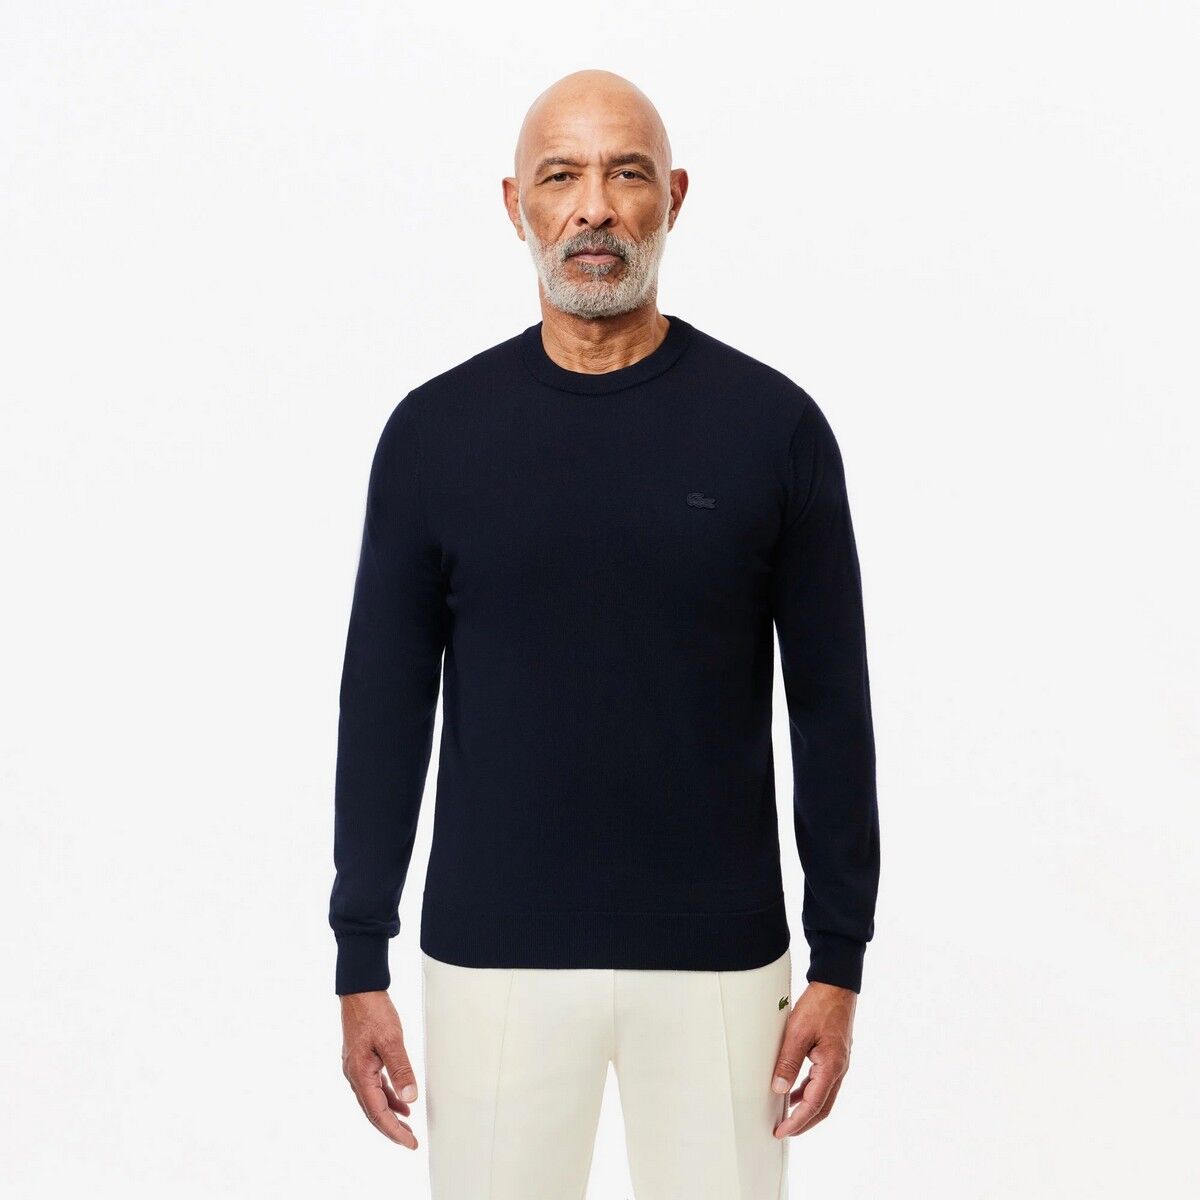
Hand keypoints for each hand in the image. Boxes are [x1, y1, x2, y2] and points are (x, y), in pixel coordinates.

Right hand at [339, 989, 420, 1147]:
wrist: (360, 991)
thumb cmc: (373, 1012)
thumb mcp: (391, 1040)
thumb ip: (401, 1069)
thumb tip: (410, 1097)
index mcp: (360, 1074)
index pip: (378, 1112)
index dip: (394, 1131)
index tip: (410, 1143)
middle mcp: (355, 1075)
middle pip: (373, 1111)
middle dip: (392, 1128)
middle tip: (411, 1141)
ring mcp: (357, 1068)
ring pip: (373, 1100)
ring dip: (390, 1114)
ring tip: (408, 1125)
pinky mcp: (362, 1060)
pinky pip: (375, 1086)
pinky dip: (388, 1096)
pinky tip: (401, 1099)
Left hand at [770, 980, 855, 1137]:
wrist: (836, 985)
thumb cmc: (819, 1005)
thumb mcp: (798, 1033)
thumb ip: (789, 1062)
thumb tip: (779, 1088)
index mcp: (832, 1066)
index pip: (814, 1104)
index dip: (797, 1121)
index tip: (782, 1131)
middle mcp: (839, 1068)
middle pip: (822, 1107)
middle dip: (804, 1122)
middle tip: (784, 1130)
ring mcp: (838, 1062)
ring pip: (824, 1095)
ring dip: (806, 1107)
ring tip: (787, 1114)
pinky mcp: (834, 1055)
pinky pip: (823, 1081)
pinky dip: (809, 1090)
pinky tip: (795, 1089)